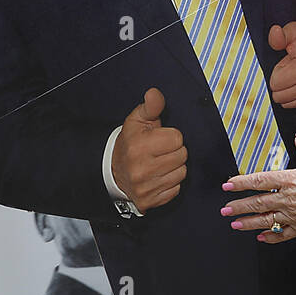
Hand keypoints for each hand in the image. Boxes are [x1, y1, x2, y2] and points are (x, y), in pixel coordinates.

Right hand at [111, 88, 186, 212]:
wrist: (113, 171)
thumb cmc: (130, 142)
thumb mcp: (137, 120)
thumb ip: (151, 106)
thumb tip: (154, 93)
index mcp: (139, 146)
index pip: (177, 139)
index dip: (171, 136)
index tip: (160, 138)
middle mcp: (141, 169)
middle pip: (182, 156)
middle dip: (175, 151)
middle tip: (161, 151)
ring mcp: (145, 187)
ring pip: (181, 173)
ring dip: (174, 167)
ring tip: (160, 163)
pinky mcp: (149, 201)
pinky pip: (176, 189)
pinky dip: (170, 183)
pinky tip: (158, 177)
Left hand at [220, 133, 295, 241]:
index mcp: (291, 180)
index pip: (259, 180)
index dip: (241, 183)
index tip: (229, 185)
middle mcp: (288, 199)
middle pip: (257, 203)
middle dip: (238, 206)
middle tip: (225, 209)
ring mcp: (294, 215)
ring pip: (265, 220)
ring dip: (248, 223)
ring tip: (235, 224)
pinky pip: (282, 235)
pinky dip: (270, 237)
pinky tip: (261, 238)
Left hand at [268, 21, 295, 108]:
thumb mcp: (292, 31)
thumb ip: (280, 36)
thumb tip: (274, 32)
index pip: (274, 84)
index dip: (277, 71)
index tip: (288, 62)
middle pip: (278, 96)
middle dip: (280, 82)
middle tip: (290, 68)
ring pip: (286, 103)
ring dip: (286, 90)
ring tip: (294, 74)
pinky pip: (295, 104)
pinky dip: (293, 95)